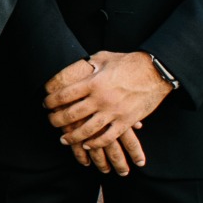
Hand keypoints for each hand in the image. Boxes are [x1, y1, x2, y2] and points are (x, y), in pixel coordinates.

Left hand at [45, 53, 165, 167]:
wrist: (156, 71)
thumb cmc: (128, 62)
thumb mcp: (103, 58)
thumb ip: (86, 65)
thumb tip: (71, 69)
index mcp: (93, 82)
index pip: (64, 95)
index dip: (51, 101)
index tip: (45, 104)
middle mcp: (101, 99)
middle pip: (71, 114)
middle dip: (56, 120)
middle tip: (50, 121)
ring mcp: (114, 112)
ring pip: (87, 130)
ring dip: (72, 137)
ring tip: (63, 139)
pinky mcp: (126, 121)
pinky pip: (108, 137)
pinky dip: (96, 144)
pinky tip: (87, 145)